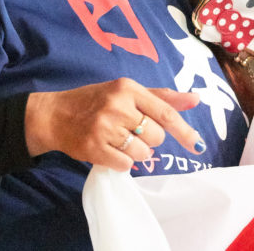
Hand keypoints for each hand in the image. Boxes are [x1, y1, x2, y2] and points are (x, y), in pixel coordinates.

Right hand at [24, 78, 206, 170]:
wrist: (55, 115)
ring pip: (143, 153)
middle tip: (130, 131)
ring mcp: (105, 127)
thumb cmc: (95, 101)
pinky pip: (125, 165)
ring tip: (119, 140)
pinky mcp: (94, 148)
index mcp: (128, 88)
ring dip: (136, 152)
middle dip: (150, 139)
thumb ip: (161, 97)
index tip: (198, 145)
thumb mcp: (126, 91)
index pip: (164, 113)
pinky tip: (110, 150)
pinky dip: (122, 162)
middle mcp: (118, 105)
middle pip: (156, 136)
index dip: (184, 131)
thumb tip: (194, 100)